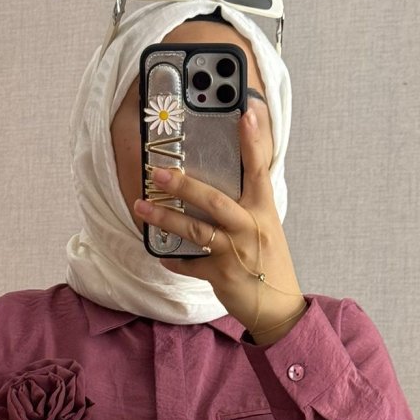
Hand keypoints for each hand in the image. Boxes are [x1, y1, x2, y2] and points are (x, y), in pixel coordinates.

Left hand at [132, 107, 306, 337]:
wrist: (277, 306)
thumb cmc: (268, 262)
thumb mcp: (266, 226)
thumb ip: (247, 203)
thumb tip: (218, 180)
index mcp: (263, 210)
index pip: (259, 169)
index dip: (253, 141)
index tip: (246, 112)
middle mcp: (250, 228)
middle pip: (214, 201)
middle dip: (184, 185)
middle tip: (158, 173)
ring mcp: (235, 252)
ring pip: (196, 231)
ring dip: (166, 219)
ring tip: (141, 207)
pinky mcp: (221, 276)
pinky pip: (190, 264)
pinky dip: (173, 259)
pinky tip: (160, 253)